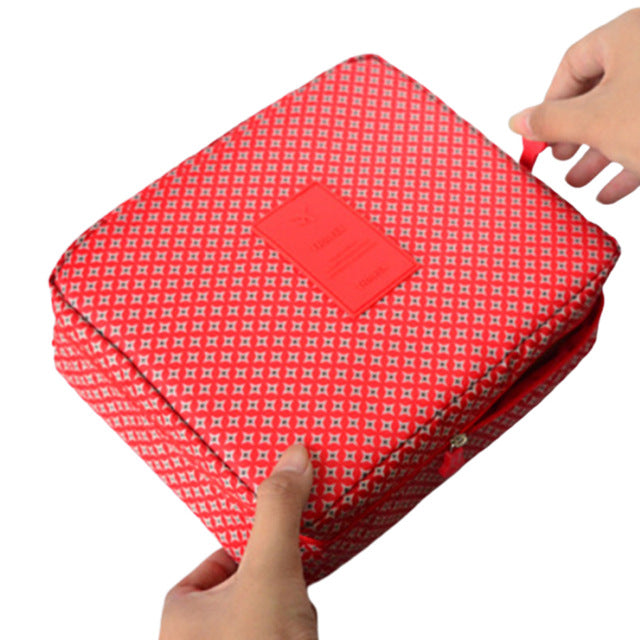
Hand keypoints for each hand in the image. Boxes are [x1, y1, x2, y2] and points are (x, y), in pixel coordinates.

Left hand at [159, 444, 317, 639]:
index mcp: (181, 614)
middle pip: (249, 582)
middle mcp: (199, 636)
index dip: (252, 541)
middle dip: (277, 575)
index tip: (277, 529)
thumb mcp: (267, 572)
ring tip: (303, 605)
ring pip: (268, 610)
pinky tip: (307, 627)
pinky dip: (296, 625)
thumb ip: (278, 513)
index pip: (220, 557)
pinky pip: (279, 631)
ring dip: (291, 603)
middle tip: (296, 566)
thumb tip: (293, 458)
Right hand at [508, 8, 639, 203]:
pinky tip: (612, 190)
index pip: (572, 64)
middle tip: (559, 160)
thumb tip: (517, 122)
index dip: (549, 103)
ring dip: (599, 155)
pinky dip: (628, 161)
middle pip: (599, 93)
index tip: (539, 135)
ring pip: (626, 117)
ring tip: (578, 183)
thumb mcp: (594, 122)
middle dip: (575, 136)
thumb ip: (549, 122)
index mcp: (628, 37)